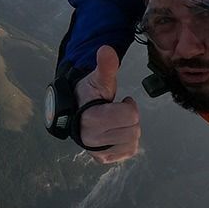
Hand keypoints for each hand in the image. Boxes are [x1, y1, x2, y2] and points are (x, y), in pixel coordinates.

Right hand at [74, 46, 140, 163]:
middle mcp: (92, 139)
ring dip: (130, 129)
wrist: (74, 112)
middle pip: (134, 130)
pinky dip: (128, 142)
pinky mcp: (102, 159)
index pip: (130, 116)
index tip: (121, 101)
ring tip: (117, 122)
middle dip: (130, 118)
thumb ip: (105, 66)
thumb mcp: (98, 79)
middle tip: (118, 111)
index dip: (129, 106)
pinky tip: (118, 133)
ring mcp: (97, 151)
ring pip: (133, 142)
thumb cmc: (89, 94)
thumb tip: (106, 49)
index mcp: (92, 119)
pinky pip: (129, 152)